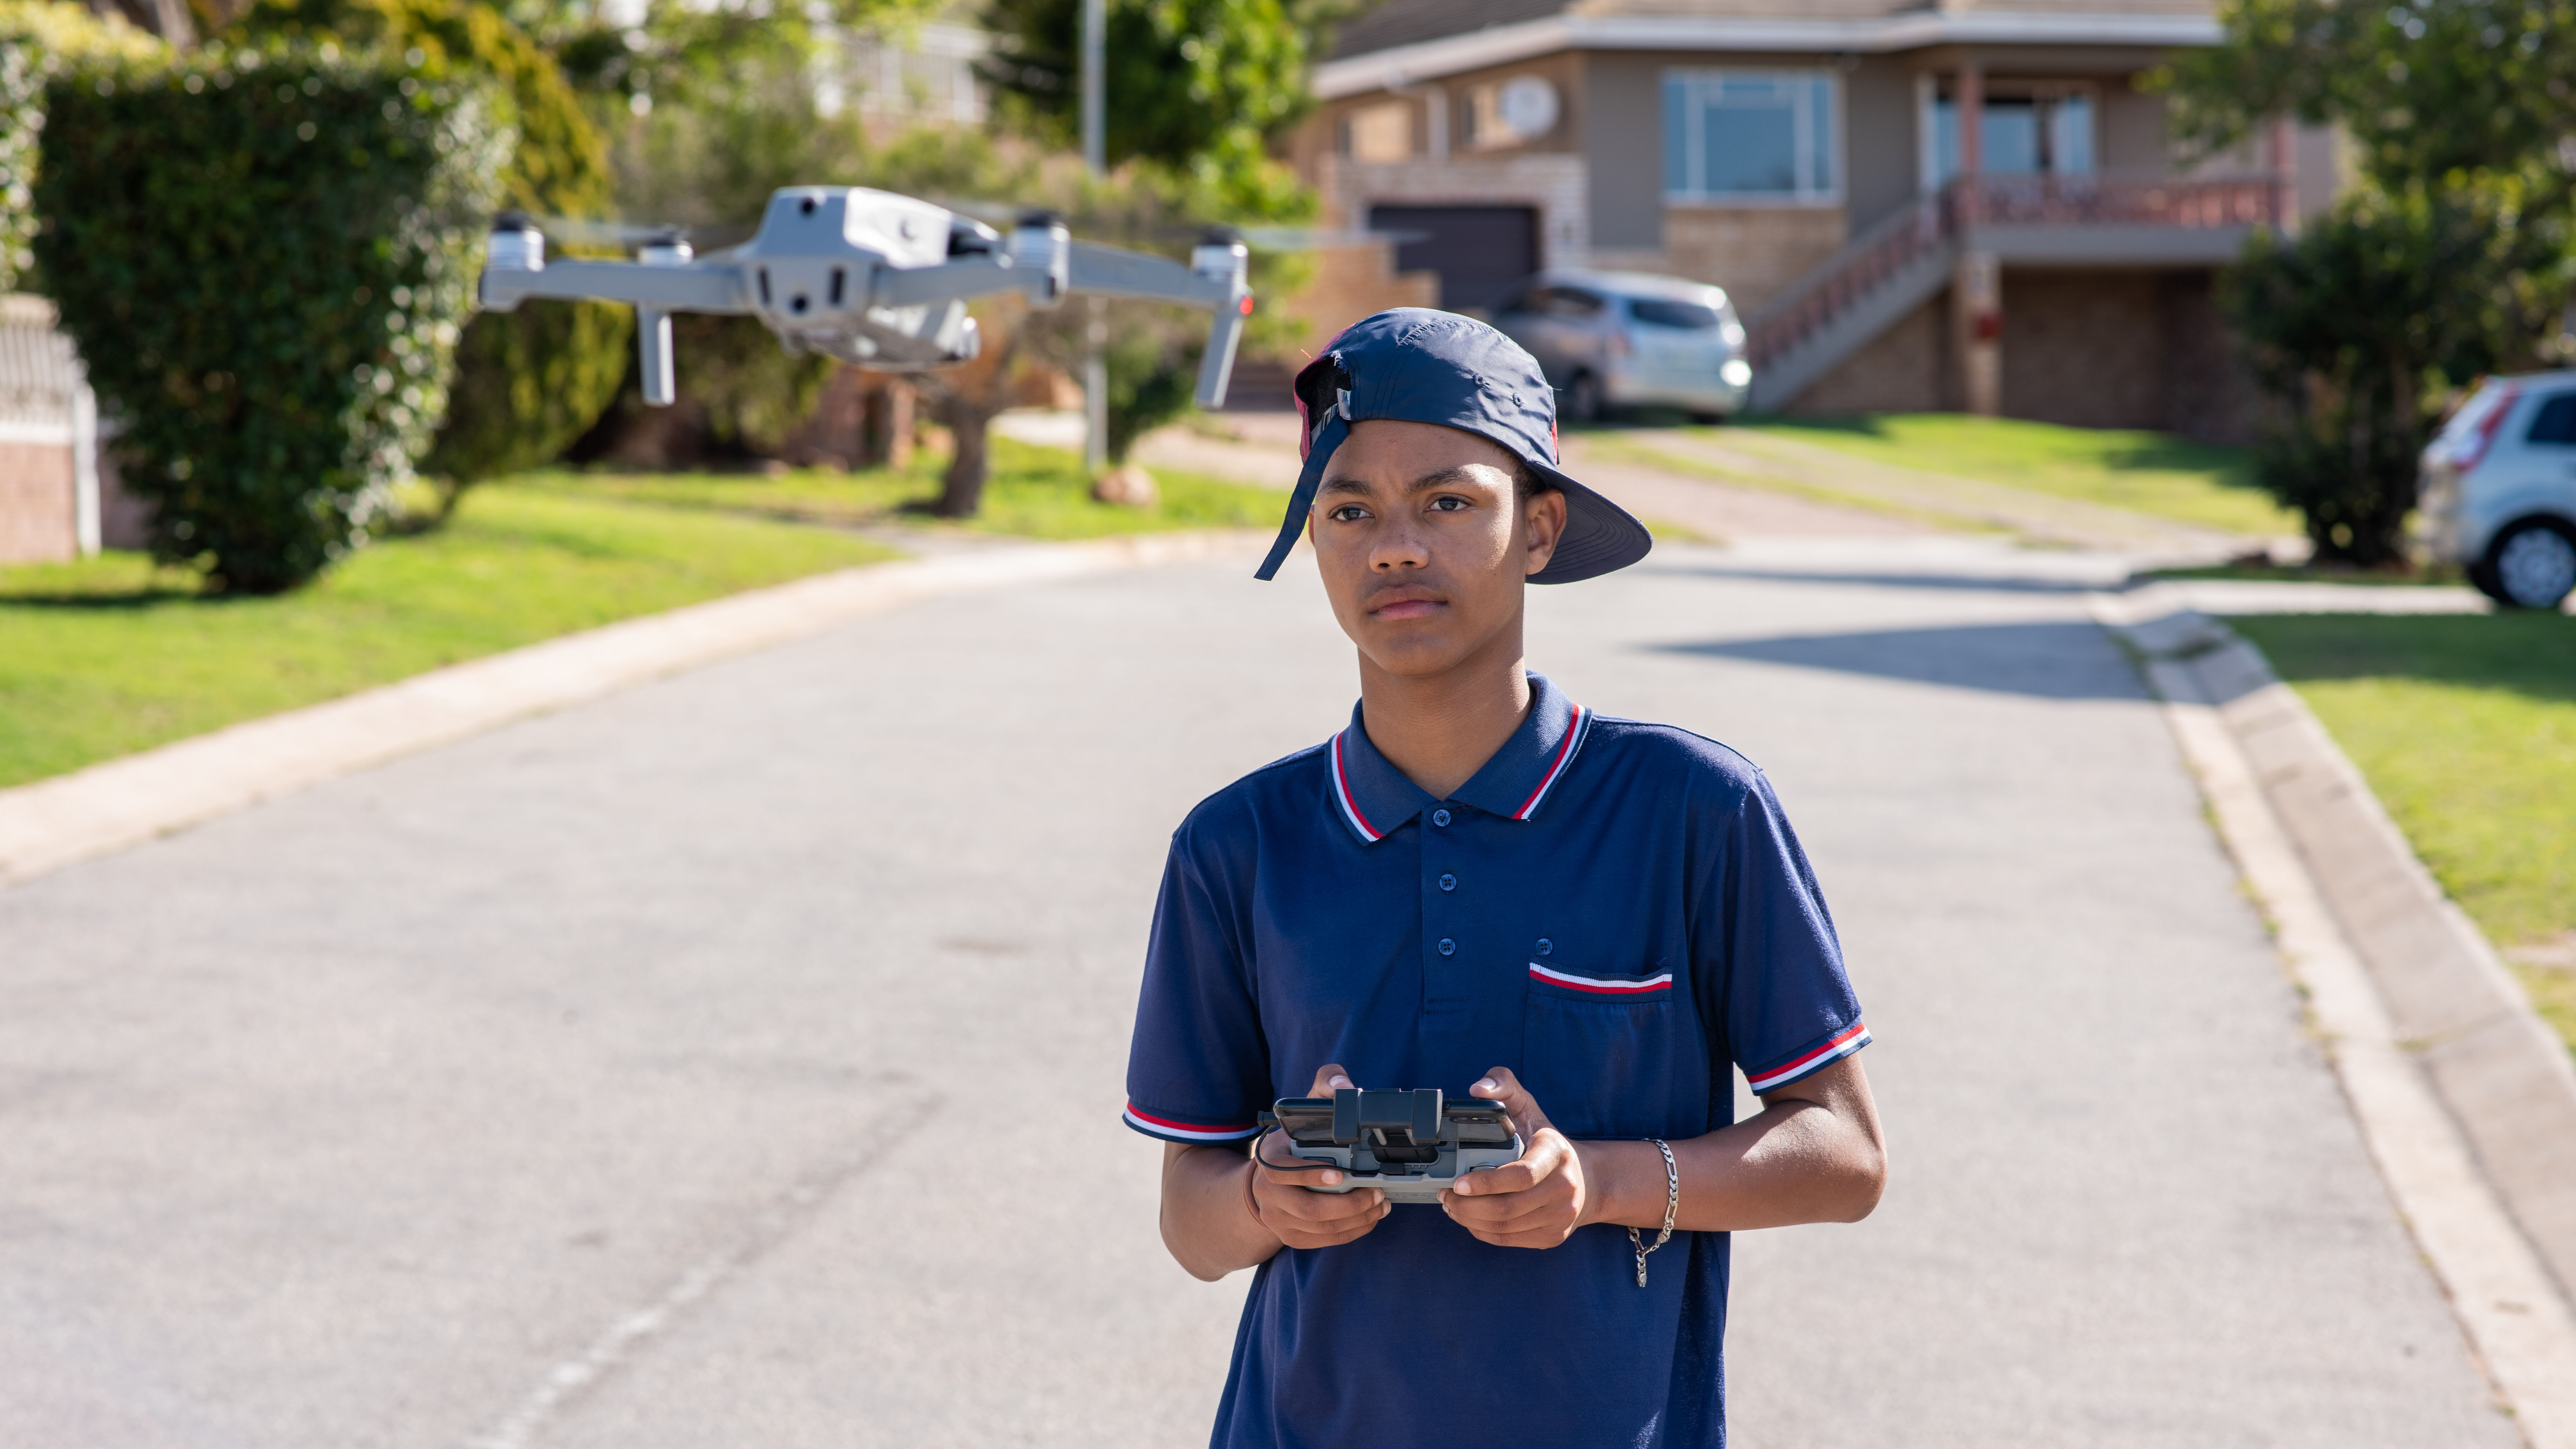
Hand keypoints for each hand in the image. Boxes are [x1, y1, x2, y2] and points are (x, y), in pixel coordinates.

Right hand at [1245, 1064, 1388, 1249]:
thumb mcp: (1304, 1110)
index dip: (1311, 1175)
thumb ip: (1324, 1087)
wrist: (1269, 1182)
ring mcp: (1278, 1219)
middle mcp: (1268, 1194)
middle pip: (1308, 1208)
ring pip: (1320, 1228)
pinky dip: (1352, 1232)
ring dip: (1357, 1219)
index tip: (1340, 1174)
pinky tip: (1370, 1218)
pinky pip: (1324, 1240)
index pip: (1283, 1172)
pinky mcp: (1291, 1237)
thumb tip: (1346, 1086)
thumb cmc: (1294, 1143)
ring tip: (1381, 1204)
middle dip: (1349, 1204)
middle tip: (1377, 1193)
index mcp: (1268, 1159)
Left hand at [1441, 1066, 1592, 1247]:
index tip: (1457, 1181)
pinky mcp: (1553, 1236)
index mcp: (1556, 1153)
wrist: (1590, 1181)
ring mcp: (1561, 1217)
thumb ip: (1502, 1085)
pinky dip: (1482, 1231)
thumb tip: (1477, 1089)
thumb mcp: (1528, 1106)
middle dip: (1467, 1205)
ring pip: (1504, 1227)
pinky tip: (1469, 1218)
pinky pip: (1509, 1239)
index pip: (1521, 1175)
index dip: (1486, 1182)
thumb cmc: (1547, 1141)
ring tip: (1451, 1205)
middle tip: (1445, 1194)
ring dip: (1469, 1219)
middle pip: (1507, 1208)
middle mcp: (1564, 1188)